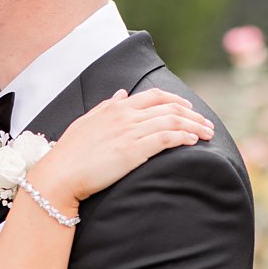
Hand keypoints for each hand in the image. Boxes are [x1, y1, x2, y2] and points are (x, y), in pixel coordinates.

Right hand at [37, 88, 213, 202]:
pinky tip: (194, 141)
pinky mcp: (134, 150)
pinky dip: (184, 137)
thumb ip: (106, 107)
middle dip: (193, 114)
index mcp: (115, 108)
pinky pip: (167, 138)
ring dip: (194, 126)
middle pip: (169, 108)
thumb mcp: (86, 122)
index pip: (154, 96)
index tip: (189, 109)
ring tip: (208, 134)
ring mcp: (130, 132)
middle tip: (207, 124)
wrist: (60, 174)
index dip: (177, 101)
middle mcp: (125, 115)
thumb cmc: (69, 153)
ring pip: (172, 121)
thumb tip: (122, 94)